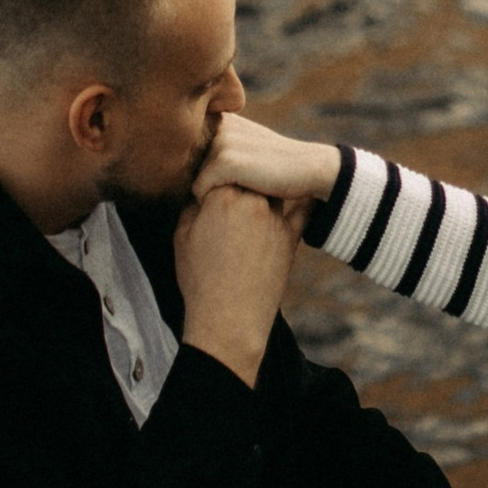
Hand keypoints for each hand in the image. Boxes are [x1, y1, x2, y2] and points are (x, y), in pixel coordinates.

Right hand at [173, 186, 306, 385]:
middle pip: (249, 174)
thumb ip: (193, 206)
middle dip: (242, 176)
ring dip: (267, 186)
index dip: (214, 173)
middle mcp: (251, 200)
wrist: (229, 319)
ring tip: (261, 189)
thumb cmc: (200, 280)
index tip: (208, 185)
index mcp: (221, 196)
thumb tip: (200, 190)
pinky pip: (302, 210)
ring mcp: (275, 217)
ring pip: (273, 188)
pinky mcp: (291, 236)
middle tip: (235, 184)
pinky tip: (306, 191)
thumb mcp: (182, 236)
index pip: (220, 168)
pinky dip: (303, 200)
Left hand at [198, 112, 342, 202]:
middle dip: (203, 182)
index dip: (199, 172)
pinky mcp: (225, 160)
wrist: (310, 169)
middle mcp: (217, 123)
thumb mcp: (248, 146)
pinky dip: (213, 200)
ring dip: (209, 192)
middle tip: (234, 187)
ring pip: (190, 179)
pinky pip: (199, 190)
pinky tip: (239, 195)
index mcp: (221, 118)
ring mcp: (220, 140)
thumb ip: (221, 145)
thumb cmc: (277, 167)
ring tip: (239, 189)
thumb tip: (184, 163)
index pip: (187, 154)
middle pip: (186, 167)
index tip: (228, 180)